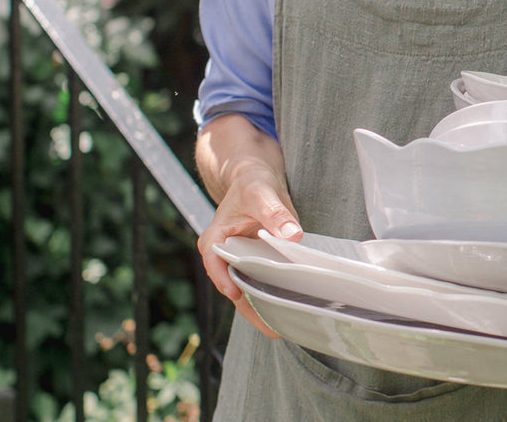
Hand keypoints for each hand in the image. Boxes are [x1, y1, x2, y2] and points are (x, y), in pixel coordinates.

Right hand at [196, 166, 302, 337]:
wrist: (255, 178)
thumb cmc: (252, 183)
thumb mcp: (261, 192)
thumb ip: (275, 213)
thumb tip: (292, 235)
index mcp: (216, 239)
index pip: (215, 262)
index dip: (223, 279)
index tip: (236, 293)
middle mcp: (224, 255)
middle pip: (234, 286)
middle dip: (251, 309)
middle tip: (273, 328)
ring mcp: (240, 261)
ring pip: (248, 291)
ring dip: (263, 309)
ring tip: (283, 329)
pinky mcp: (255, 263)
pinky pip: (262, 283)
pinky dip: (273, 296)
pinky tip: (290, 311)